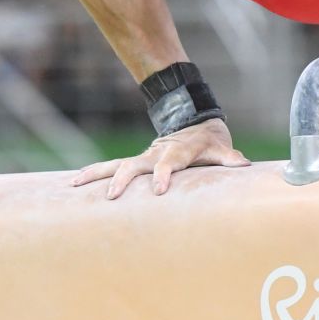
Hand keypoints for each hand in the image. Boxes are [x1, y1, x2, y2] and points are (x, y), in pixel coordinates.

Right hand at [69, 118, 249, 198]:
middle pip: (134, 165)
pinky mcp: (135, 163)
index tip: (158, 189)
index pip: (170, 163)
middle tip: (111, 196)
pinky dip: (94, 174)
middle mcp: (156, 154)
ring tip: (75, 185)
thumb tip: (244, 165)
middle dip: (122, 179)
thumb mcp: (221, 148)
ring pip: (116, 165)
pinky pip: (112, 168)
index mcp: (178, 152)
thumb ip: (230, 159)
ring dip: (96, 174)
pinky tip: (74, 184)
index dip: (164, 174)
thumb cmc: (209, 142)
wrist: (193, 123)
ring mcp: (143, 158)